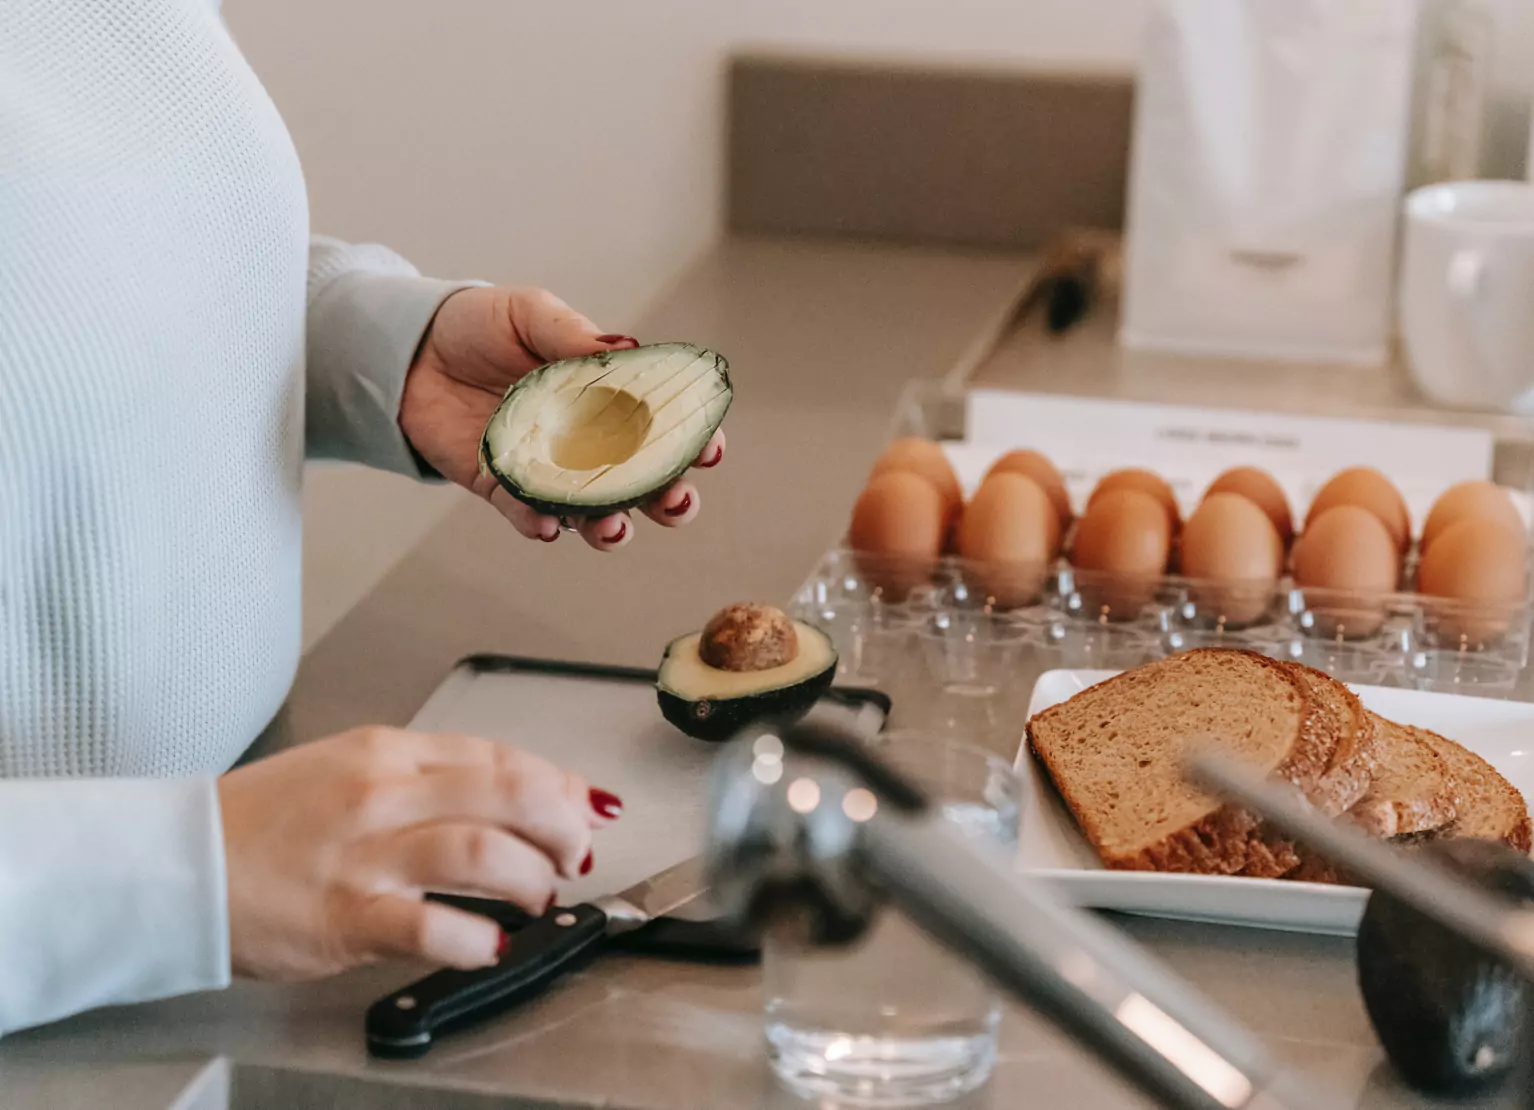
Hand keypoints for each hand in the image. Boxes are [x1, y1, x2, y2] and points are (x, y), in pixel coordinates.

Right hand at [218, 727, 619, 979]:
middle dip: (562, 825)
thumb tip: (511, 795)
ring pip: (482, 851)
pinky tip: (489, 946)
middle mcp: (383, 794)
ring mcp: (364, 855)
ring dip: (531, 879)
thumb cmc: (263, 824)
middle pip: (508, 793)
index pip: (500, 756)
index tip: (584, 810)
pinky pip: (428, 926)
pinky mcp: (344, 916)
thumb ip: (428, 781)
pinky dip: (473, 939)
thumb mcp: (349, 772)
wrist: (177, 864)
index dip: (559, 785)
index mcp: (388, 752)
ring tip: (538, 898)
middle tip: (576, 855)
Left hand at [400, 286, 725, 550]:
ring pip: (594, 513)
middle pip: (643, 483)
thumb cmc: (478, 325)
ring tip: (612, 526)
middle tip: (676, 501)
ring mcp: (547, 470)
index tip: (708, 449)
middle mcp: (586, 441)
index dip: (692, 441)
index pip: (662, 426)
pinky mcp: (503, 488)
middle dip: (669, 499)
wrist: (410, 349)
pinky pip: (529, 516)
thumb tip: (624, 347)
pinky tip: (549, 526)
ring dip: (611, 526)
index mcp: (608, 397)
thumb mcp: (529, 314)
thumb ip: (571, 335)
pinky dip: (542, 525)